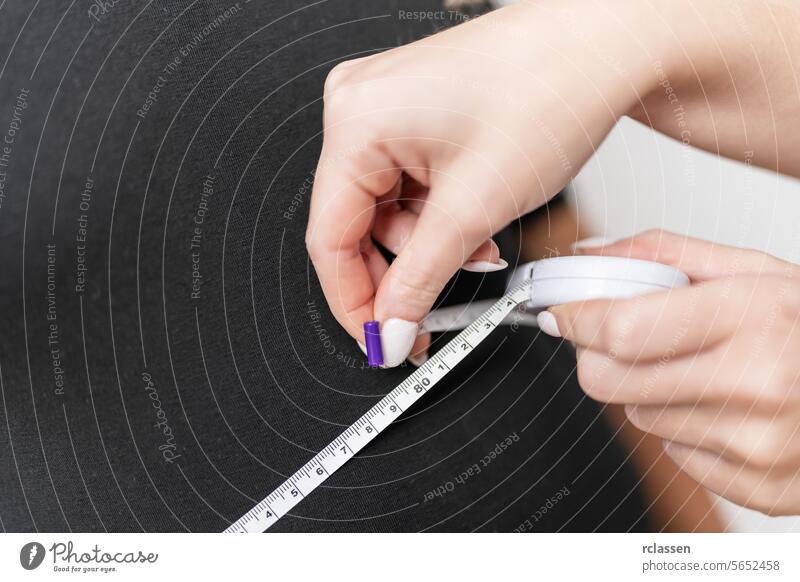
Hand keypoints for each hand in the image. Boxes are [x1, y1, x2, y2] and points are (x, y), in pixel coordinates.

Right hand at [306, 1, 664, 364]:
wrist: (603, 46)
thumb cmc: (550, 90)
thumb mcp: (475, 207)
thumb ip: (420, 278)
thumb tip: (390, 325)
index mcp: (356, 121)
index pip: (329, 238)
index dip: (354, 303)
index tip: (380, 341)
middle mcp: (359, 106)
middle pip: (354, 224)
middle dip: (399, 272)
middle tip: (424, 316)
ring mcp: (385, 105)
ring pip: (384, 208)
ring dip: (426, 243)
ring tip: (477, 246)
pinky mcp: (411, 111)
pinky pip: (405, 182)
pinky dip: (436, 214)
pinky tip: (470, 220)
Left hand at [545, 230, 799, 515]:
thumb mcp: (758, 271)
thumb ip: (667, 255)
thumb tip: (590, 253)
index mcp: (753, 318)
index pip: (621, 329)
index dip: (577, 318)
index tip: (563, 311)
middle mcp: (754, 385)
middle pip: (609, 381)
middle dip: (597, 355)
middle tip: (617, 338)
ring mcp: (756, 445)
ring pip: (637, 416)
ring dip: (647, 389)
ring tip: (698, 368)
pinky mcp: (757, 487)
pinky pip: (674, 453)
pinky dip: (681, 426)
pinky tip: (724, 406)